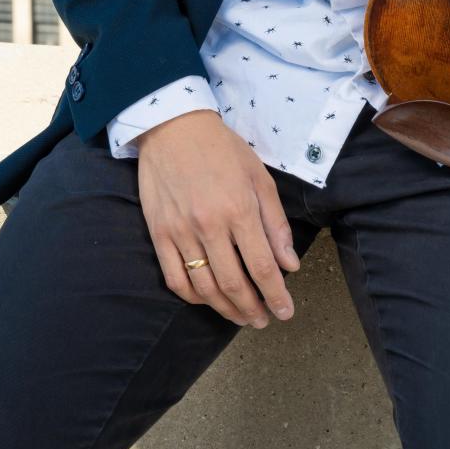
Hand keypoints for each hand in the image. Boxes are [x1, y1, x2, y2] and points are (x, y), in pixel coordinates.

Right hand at [135, 110, 299, 328]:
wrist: (173, 128)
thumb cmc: (223, 150)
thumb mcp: (259, 177)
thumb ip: (275, 223)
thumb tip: (290, 264)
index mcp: (239, 210)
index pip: (262, 267)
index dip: (276, 295)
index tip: (286, 312)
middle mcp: (210, 226)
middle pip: (234, 284)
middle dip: (253, 309)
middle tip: (264, 320)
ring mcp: (181, 233)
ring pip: (205, 288)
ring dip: (226, 309)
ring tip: (241, 317)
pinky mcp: (159, 235)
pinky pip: (175, 279)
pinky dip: (193, 297)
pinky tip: (208, 300)